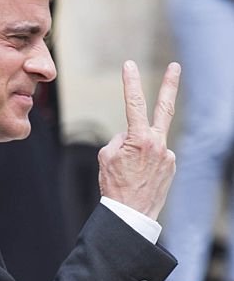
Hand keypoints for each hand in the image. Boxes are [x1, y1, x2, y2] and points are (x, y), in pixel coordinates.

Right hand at [98, 60, 179, 221]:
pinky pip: (156, 157)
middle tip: (175, 67)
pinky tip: (140, 178)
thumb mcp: (106, 158)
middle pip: (165, 108)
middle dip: (169, 85)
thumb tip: (129, 136)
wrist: (131, 215)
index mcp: (140, 139)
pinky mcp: (172, 167)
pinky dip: (147, 164)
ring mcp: (168, 156)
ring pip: (151, 143)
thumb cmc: (114, 188)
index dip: (130, 83)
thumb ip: (119, 140)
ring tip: (131, 174)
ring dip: (140, 152)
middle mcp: (159, 144)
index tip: (129, 65)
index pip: (134, 104)